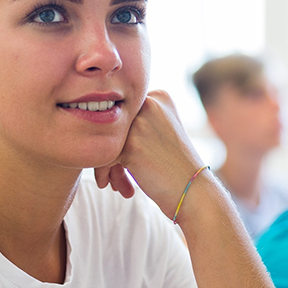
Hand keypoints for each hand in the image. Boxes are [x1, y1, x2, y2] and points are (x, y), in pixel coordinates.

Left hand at [94, 90, 204, 216]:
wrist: (194, 192)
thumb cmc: (176, 167)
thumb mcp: (163, 131)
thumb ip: (138, 120)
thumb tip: (94, 116)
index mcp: (160, 96)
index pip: (124, 111)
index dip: (120, 136)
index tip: (122, 160)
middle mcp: (150, 103)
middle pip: (113, 124)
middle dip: (111, 151)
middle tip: (116, 175)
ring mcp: (140, 123)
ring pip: (106, 140)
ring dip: (106, 164)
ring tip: (113, 181)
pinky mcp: (131, 145)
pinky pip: (102, 156)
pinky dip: (103, 172)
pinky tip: (108, 185)